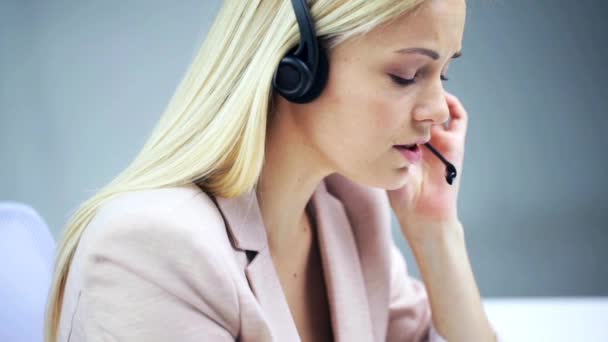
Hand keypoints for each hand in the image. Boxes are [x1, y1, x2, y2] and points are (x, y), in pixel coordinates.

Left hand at [387, 91, 467, 239]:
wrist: (423, 214)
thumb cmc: (401, 195)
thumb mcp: (384, 165)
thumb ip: (380, 147)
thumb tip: (361, 124)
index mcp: (407, 139)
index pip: (404, 112)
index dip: (398, 98)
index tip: (387, 86)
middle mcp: (423, 136)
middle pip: (421, 105)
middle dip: (414, 91)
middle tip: (405, 78)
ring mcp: (440, 139)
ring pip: (439, 108)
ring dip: (433, 95)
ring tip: (424, 84)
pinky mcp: (455, 144)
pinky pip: (459, 119)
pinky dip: (452, 105)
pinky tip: (441, 99)